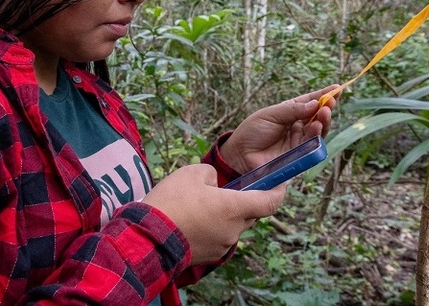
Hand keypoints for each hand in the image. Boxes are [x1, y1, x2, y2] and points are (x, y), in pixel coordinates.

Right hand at [142, 164, 285, 264]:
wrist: (148, 237)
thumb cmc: (172, 202)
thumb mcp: (192, 173)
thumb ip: (212, 174)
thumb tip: (215, 184)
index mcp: (235, 208)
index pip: (270, 202)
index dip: (278, 191)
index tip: (280, 183)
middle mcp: (234, 229)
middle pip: (249, 213)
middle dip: (241, 201)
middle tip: (224, 190)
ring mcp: (223, 245)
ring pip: (232, 225)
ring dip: (223, 215)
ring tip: (198, 204)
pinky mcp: (210, 255)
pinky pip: (218, 236)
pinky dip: (211, 227)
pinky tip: (191, 219)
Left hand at [220, 85, 339, 174]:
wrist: (240, 154)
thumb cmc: (252, 132)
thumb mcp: (271, 115)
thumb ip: (292, 110)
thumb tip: (315, 104)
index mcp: (289, 112)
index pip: (309, 102)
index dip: (323, 96)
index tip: (337, 88)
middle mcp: (297, 126)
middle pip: (317, 116)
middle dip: (326, 108)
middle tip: (331, 101)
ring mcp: (299, 141)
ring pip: (318, 130)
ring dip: (324, 121)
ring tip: (325, 112)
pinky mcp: (299, 155)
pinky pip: (312, 144)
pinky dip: (317, 135)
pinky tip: (317, 126)